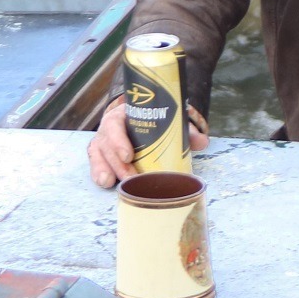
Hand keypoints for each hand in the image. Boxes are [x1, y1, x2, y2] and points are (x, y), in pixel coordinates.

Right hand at [87, 98, 210, 187]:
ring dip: (104, 169)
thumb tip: (202, 141)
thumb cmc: (153, 120)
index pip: (115, 124)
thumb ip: (184, 129)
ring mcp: (103, 142)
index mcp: (123, 115)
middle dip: (117, 163)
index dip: (119, 140)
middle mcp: (109, 127)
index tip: (129, 155)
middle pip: (106, 144)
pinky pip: (95, 163)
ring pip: (97, 154)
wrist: (140, 119)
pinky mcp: (100, 155)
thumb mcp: (166, 120)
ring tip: (111, 183)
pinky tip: (105, 182)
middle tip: (130, 177)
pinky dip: (99, 173)